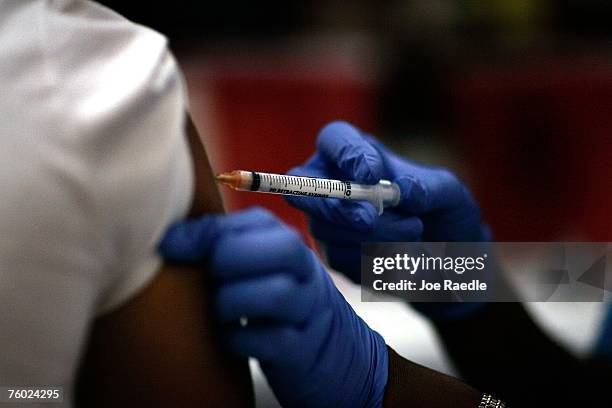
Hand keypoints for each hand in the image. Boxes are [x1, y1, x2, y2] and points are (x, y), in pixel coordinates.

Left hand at [159, 207, 387, 407]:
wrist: (332, 352)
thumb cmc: (274, 304)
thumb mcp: (255, 267)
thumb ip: (219, 245)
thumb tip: (172, 239)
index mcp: (287, 242)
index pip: (254, 221)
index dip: (208, 232)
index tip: (173, 246)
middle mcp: (305, 271)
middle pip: (280, 248)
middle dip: (230, 261)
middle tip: (213, 281)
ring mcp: (309, 310)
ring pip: (277, 293)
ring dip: (232, 303)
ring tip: (221, 312)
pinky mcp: (303, 350)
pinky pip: (272, 341)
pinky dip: (239, 340)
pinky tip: (231, 338)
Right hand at [285, 121, 488, 282]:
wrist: (448, 258)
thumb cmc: (444, 212)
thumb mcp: (449, 193)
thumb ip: (428, 188)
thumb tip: (402, 190)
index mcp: (356, 153)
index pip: (335, 139)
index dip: (347, 154)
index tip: (373, 174)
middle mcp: (333, 183)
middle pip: (308, 187)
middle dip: (338, 205)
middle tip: (369, 219)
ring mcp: (329, 221)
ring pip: (326, 228)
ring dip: (371, 234)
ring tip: (414, 231)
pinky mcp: (336, 255)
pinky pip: (342, 258)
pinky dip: (375, 258)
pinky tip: (403, 254)